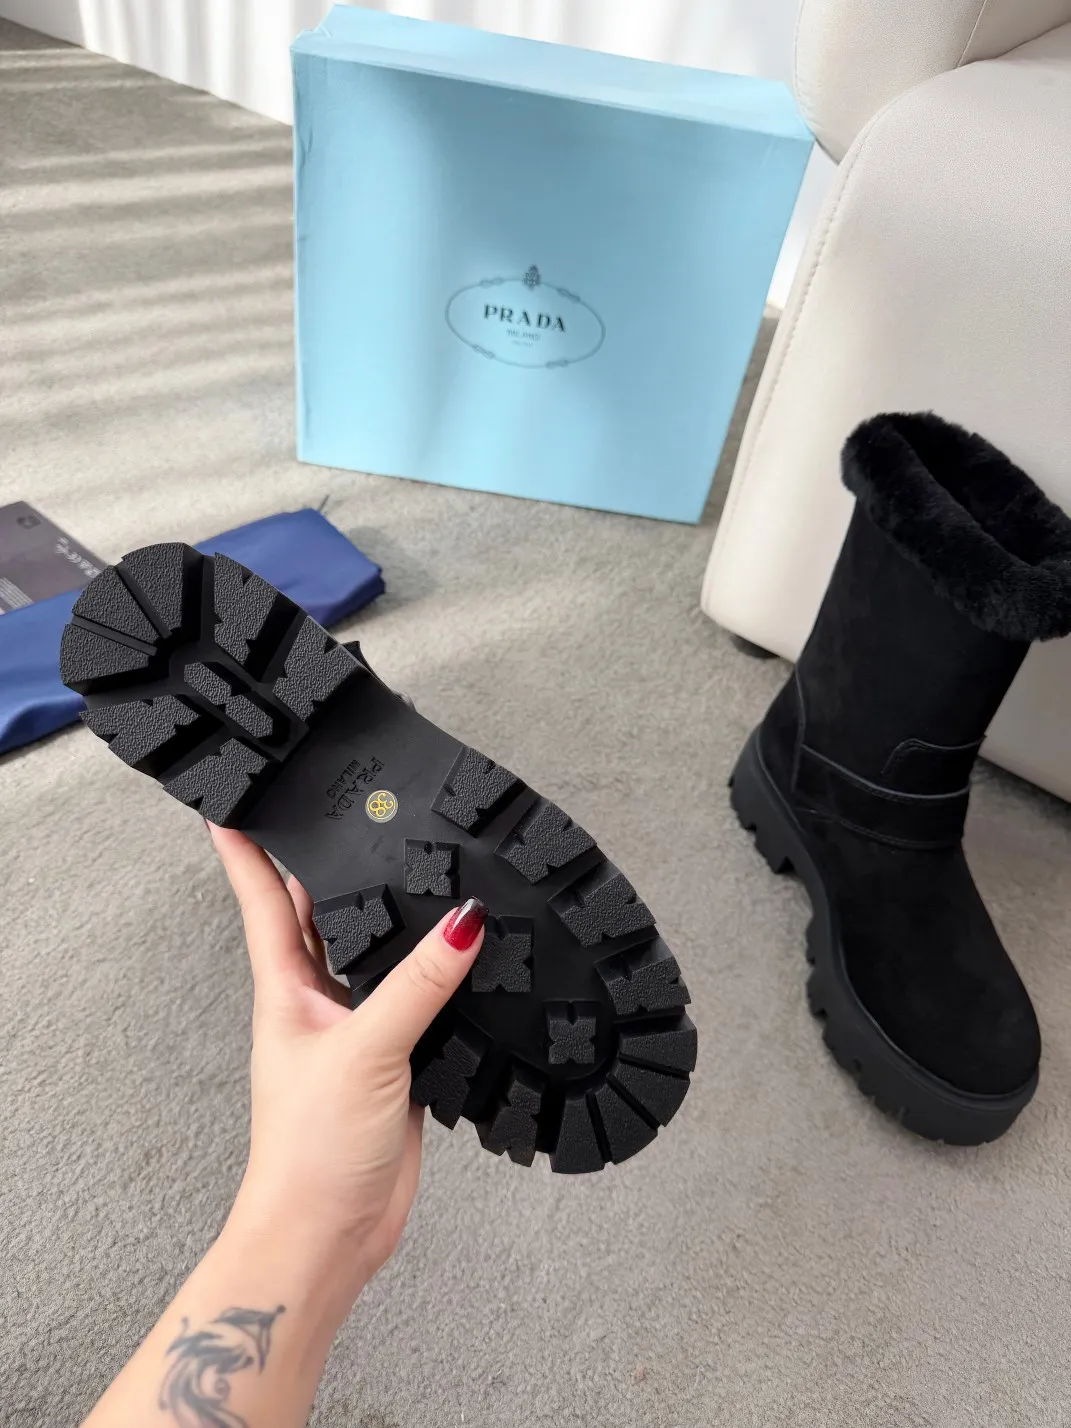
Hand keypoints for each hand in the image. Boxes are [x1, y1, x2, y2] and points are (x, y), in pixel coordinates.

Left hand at [208, 825, 485, 1297]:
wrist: (331, 1232)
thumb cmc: (310, 1150)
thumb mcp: (365, 1050)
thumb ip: (417, 983)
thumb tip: (462, 921)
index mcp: (286, 989)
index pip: (262, 900)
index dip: (247, 850)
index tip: (234, 802)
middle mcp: (317, 1003)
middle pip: (320, 917)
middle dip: (329, 868)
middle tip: (347, 813)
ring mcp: (356, 1031)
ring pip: (373, 956)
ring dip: (389, 918)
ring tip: (410, 864)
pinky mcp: (395, 1060)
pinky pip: (414, 1000)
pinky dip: (433, 973)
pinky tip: (456, 955)